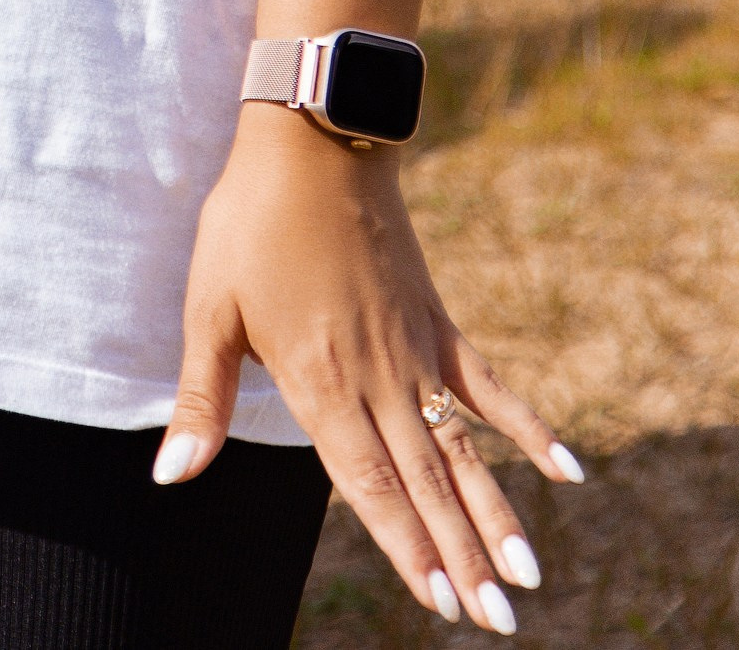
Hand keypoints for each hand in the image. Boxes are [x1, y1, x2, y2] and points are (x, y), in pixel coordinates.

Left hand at [160, 116, 579, 630]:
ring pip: (463, 447)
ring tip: (531, 577)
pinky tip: (565, 470)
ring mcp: (415, 348)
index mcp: (321, 383)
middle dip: (464, 557)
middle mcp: (378, 376)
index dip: (407, 546)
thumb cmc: (249, 222)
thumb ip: (202, 400)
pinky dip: (526, 426)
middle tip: (500, 624)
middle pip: (427, 483)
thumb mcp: (209, 309)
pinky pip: (487, 384)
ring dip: (497, 513)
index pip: (371, 485)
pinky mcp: (435, 318)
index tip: (443, 601)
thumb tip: (172, 475)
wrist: (314, 137)